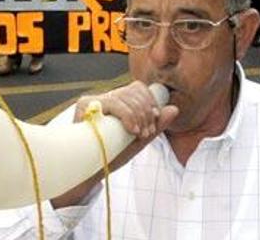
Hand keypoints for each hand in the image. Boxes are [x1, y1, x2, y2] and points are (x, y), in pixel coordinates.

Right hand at [51, 82, 177, 208]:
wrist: (87, 171)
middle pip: (133, 91)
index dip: (150, 101)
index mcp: (117, 102)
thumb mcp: (137, 142)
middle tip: (146, 133)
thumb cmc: (110, 155)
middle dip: (146, 112)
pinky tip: (132, 129)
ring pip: (124, 96)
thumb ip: (155, 127)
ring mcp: (94, 100)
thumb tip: (174, 109)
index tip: (154, 121)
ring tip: (138, 134)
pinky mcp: (85, 106)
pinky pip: (112, 103)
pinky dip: (127, 115)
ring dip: (138, 116)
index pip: (138, 88)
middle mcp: (105, 98)